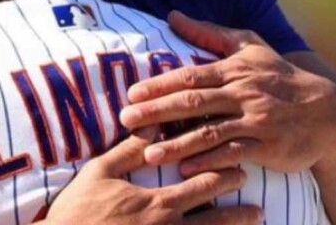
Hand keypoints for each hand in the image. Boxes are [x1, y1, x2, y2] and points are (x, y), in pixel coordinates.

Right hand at [41, 126, 261, 224]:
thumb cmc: (78, 211)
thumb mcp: (99, 172)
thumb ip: (130, 148)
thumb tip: (153, 120)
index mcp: (157, 203)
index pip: (204, 185)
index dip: (226, 174)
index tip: (241, 164)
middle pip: (216, 216)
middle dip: (239, 204)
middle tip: (252, 191)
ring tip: (257, 218)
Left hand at [119, 12, 335, 173]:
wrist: (325, 111)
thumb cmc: (279, 76)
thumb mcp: (248, 47)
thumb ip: (208, 33)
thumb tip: (173, 16)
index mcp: (234, 70)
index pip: (190, 76)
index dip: (160, 85)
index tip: (132, 94)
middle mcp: (243, 94)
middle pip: (193, 103)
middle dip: (157, 112)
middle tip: (126, 121)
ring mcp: (256, 121)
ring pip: (211, 133)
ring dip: (177, 144)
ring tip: (149, 154)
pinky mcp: (268, 146)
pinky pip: (235, 154)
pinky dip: (210, 162)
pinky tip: (187, 170)